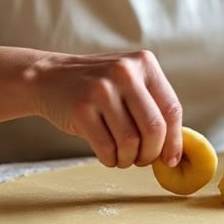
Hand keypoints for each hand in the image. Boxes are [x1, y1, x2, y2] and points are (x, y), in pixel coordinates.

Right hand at [24, 50, 182, 168]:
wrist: (49, 77)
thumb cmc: (98, 88)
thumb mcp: (129, 83)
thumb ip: (153, 108)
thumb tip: (175, 152)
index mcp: (144, 63)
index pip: (171, 109)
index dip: (175, 141)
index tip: (171, 160)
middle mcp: (124, 72)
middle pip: (154, 129)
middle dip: (151, 154)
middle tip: (142, 160)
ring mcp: (101, 89)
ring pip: (130, 142)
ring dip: (128, 159)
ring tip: (122, 156)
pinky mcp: (81, 109)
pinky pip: (107, 148)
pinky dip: (110, 160)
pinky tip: (108, 155)